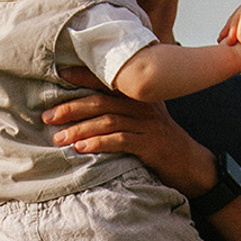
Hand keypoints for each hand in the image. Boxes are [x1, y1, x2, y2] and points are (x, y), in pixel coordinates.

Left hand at [43, 66, 216, 196]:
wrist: (193, 165)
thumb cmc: (163, 143)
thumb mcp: (146, 120)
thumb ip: (125, 110)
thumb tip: (91, 109)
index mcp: (140, 96)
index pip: (107, 82)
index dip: (83, 76)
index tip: (59, 75)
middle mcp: (144, 106)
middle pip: (102, 100)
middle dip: (71, 107)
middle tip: (47, 116)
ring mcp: (148, 125)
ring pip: (108, 120)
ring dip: (80, 129)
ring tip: (58, 137)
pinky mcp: (151, 145)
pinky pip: (121, 141)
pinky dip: (99, 143)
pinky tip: (82, 148)